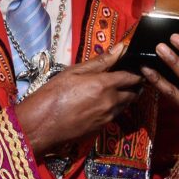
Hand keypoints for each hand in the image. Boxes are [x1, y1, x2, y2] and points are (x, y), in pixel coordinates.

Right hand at [16, 43, 142, 156]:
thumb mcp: (74, 72)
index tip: (136, 68)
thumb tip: (121, 48)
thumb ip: (101, 61)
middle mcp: (111, 102)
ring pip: (124, 107)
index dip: (137, 72)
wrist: (41, 125)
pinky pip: (113, 117)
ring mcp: (107, 118)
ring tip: (112, 91)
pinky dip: (112, 110)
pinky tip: (98, 106)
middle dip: (134, 86)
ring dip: (124, 98)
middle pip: (133, 94)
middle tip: (126, 79)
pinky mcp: (101, 130)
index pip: (132, 78)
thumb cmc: (53, 94)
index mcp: (105, 85)